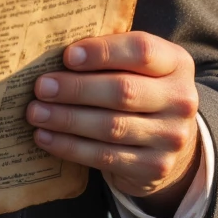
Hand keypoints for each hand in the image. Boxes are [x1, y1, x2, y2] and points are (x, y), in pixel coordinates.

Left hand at [25, 32, 200, 217]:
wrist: (170, 141)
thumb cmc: (140, 90)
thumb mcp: (138, 67)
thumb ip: (109, 55)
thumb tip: (55, 53)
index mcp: (177, 63)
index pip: (142, 51)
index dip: (102, 52)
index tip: (67, 56)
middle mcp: (181, 100)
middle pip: (123, 91)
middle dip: (76, 89)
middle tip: (41, 87)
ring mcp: (170, 137)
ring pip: (111, 126)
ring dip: (67, 119)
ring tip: (36, 113)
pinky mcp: (154, 167)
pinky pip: (105, 157)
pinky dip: (70, 147)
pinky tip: (45, 137)